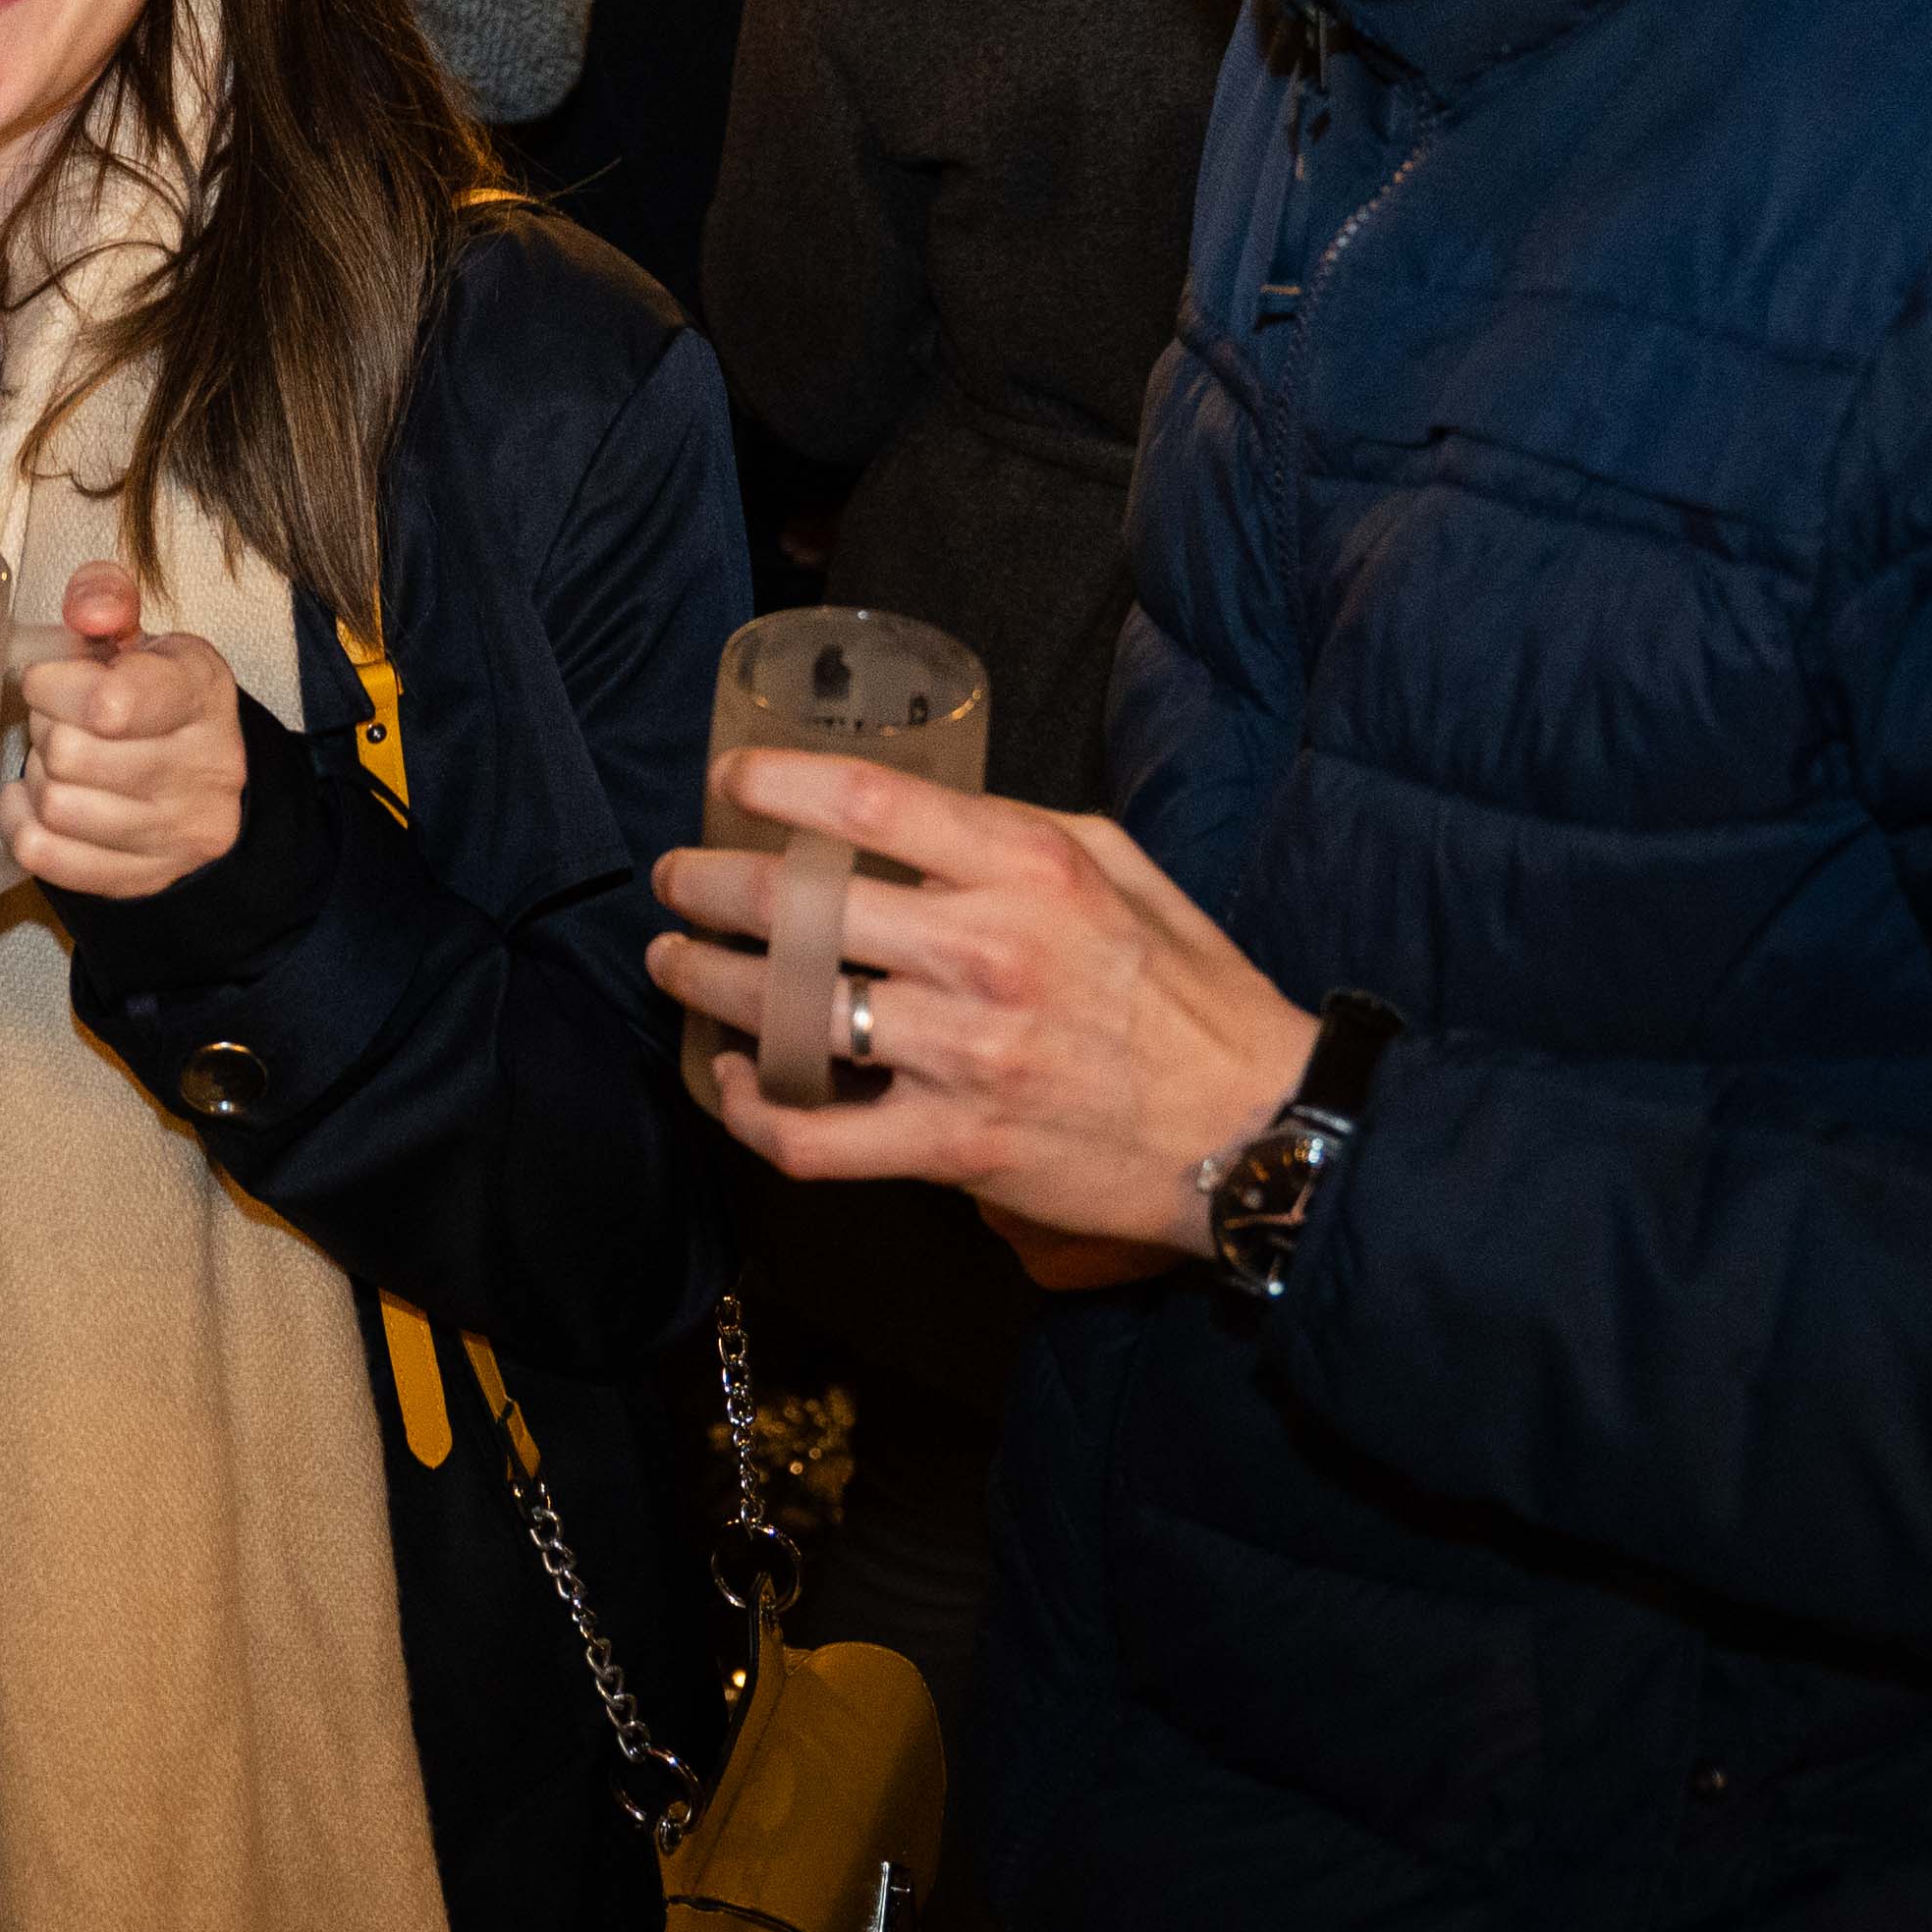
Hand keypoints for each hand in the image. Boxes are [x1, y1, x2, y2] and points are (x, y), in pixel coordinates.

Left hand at [0, 566, 242, 903]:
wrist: (211, 780)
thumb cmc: (159, 698)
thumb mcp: (143, 636)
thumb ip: (107, 599)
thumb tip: (88, 612)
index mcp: (201, 692)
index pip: (112, 702)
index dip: (56, 686)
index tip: (50, 678)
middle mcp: (203, 769)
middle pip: (70, 754)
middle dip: (46, 727)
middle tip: (59, 719)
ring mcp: (178, 833)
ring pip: (57, 805)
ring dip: (39, 775)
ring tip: (60, 760)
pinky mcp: (145, 878)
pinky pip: (46, 854)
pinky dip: (22, 821)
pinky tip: (36, 799)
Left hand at [641, 755, 1320, 1265]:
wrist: (1253, 1129)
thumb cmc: (1188, 991)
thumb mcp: (1121, 867)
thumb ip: (1013, 833)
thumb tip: (911, 814)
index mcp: (1028, 870)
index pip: (869, 805)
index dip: (776, 785)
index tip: (729, 782)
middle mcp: (988, 954)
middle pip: (798, 908)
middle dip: (708, 885)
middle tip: (678, 880)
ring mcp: (966, 1056)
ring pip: (787, 1015)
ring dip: (707, 985)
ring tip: (677, 963)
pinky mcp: (956, 1148)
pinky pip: (817, 1136)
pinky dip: (755, 1111)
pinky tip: (735, 1081)